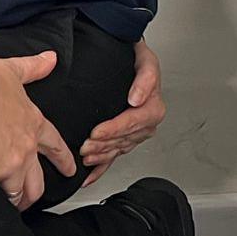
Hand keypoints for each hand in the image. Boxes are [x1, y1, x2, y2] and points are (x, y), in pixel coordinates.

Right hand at [0, 52, 76, 210]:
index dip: (64, 158)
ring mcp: (13, 162)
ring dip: (18, 200)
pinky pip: (0, 195)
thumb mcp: (11, 70)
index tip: (70, 169)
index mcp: (32, 121)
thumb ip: (32, 67)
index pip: (55, 144)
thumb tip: (50, 58)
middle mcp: (27, 145)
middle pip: (40, 179)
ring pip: (23, 192)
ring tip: (10, 204)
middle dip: (38, 191)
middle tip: (35, 197)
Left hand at [78, 41, 166, 185]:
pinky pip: (114, 156)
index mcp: (152, 108)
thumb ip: (146, 78)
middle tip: (84, 147)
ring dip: (101, 156)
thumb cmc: (137, 59)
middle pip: (123, 140)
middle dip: (103, 145)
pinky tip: (89, 176)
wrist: (130, 59)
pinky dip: (101, 168)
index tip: (96, 132)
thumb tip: (137, 99)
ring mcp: (134, 134)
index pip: (132, 123)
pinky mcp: (124, 139)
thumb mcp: (146, 60)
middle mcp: (145, 124)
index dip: (114, 129)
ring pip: (117, 150)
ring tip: (84, 158)